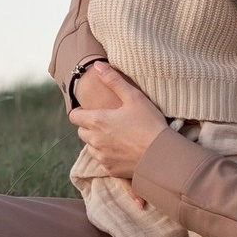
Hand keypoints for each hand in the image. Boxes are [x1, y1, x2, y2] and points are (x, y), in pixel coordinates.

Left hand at [68, 63, 167, 181]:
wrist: (162, 155)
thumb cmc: (149, 124)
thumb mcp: (133, 97)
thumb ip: (113, 80)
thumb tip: (97, 65)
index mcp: (97, 121)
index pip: (74, 116)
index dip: (81, 112)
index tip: (92, 110)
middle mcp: (94, 140)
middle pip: (81, 132)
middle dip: (90, 126)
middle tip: (108, 122)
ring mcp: (101, 157)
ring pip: (90, 147)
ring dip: (97, 141)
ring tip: (116, 136)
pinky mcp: (110, 170)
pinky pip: (102, 160)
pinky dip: (107, 155)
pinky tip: (122, 150)